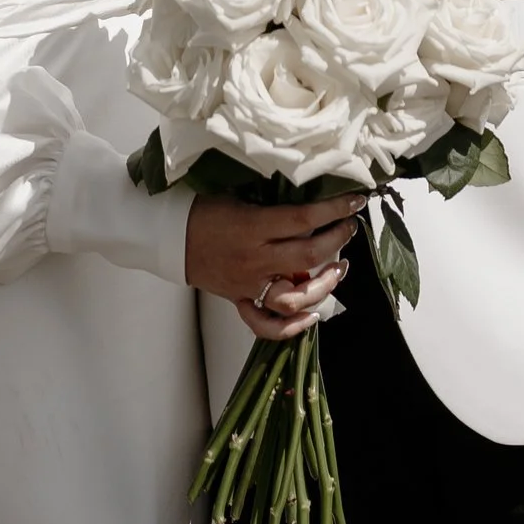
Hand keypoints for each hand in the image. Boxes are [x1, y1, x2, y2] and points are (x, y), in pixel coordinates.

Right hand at [184, 193, 359, 341]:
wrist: (169, 237)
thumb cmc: (202, 210)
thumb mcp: (238, 195)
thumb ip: (272, 201)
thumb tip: (310, 196)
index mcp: (253, 227)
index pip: (304, 219)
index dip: (335, 209)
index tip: (354, 202)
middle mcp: (255, 259)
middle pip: (308, 256)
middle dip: (338, 240)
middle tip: (348, 228)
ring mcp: (248, 285)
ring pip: (296, 297)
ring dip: (325, 285)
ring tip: (339, 268)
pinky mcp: (240, 300)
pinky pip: (266, 325)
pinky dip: (292, 327)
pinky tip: (312, 316)